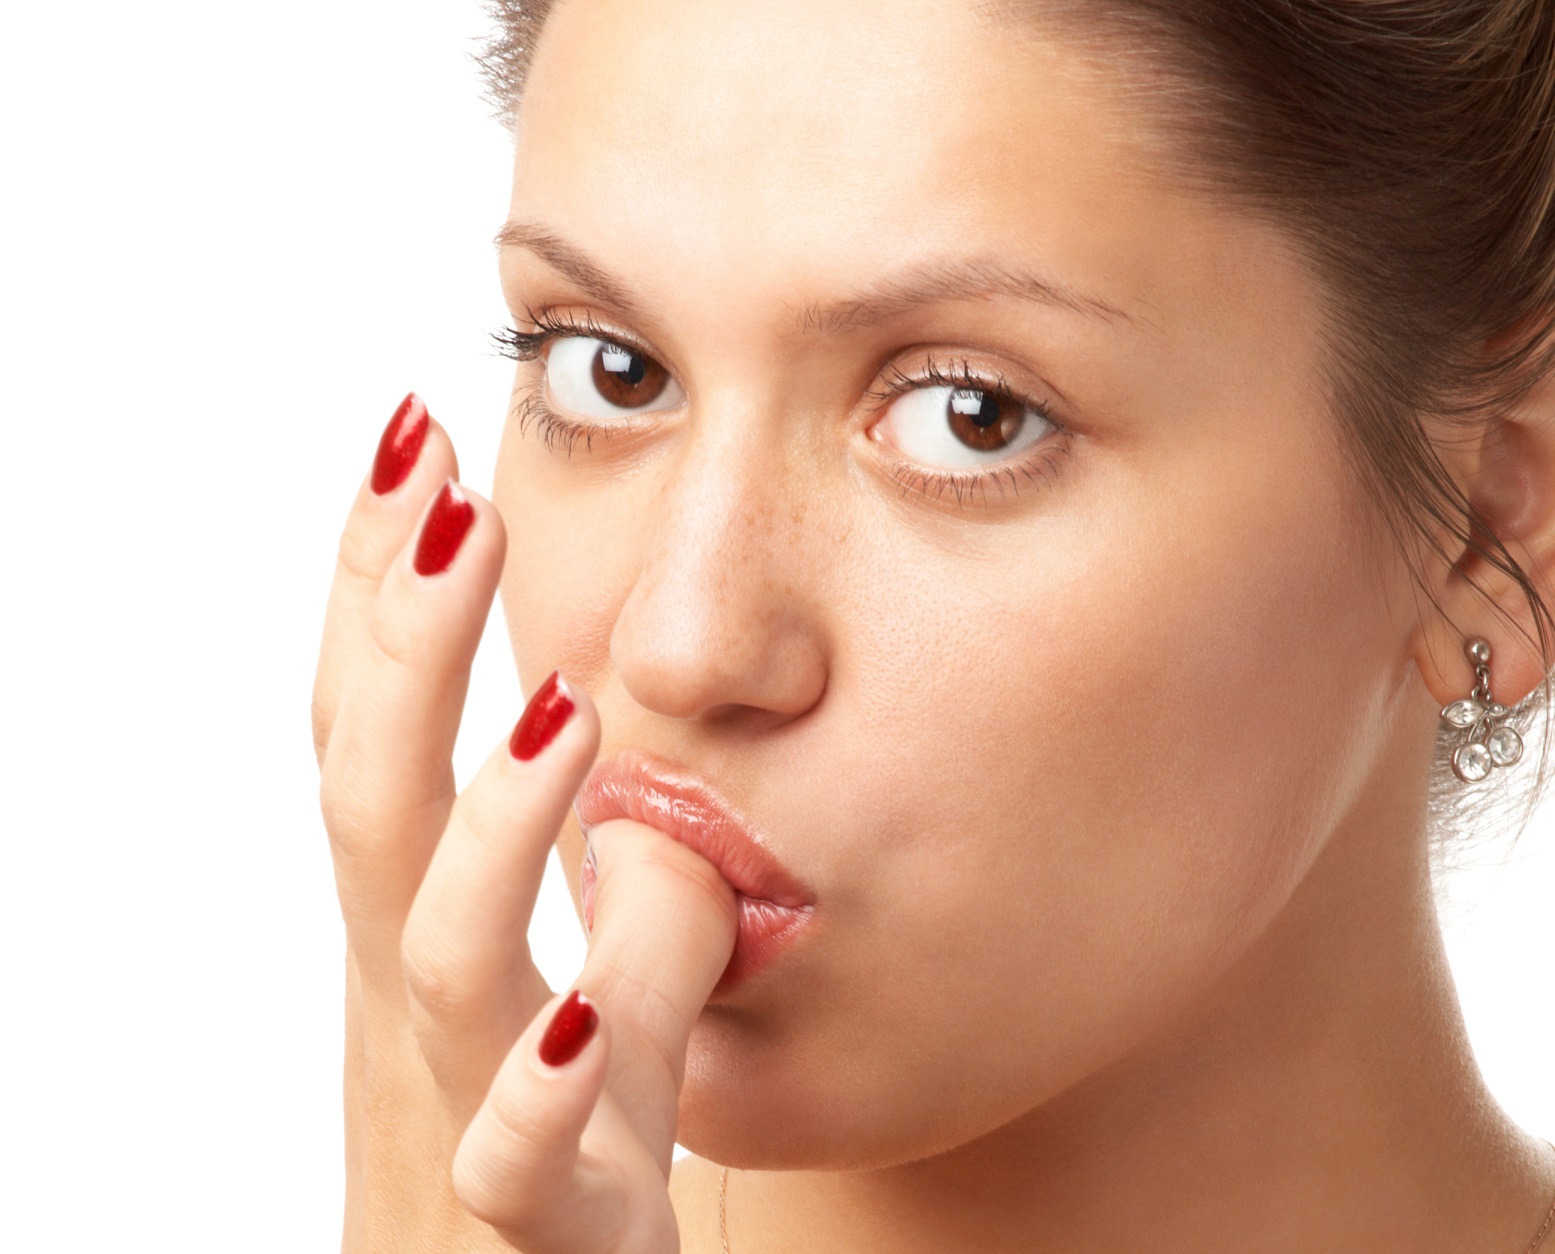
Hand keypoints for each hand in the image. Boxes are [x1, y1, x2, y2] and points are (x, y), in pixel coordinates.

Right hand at [313, 396, 737, 1251]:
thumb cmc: (571, 1180)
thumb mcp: (589, 1024)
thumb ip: (617, 916)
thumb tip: (664, 823)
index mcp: (435, 943)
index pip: (379, 737)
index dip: (372, 596)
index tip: (411, 445)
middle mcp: (429, 1013)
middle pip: (374, 806)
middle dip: (400, 644)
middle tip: (450, 494)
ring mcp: (475, 1114)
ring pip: (443, 966)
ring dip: (494, 830)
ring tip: (567, 708)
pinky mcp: (550, 1236)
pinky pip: (521, 1170)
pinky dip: (547, 1091)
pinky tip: (592, 1018)